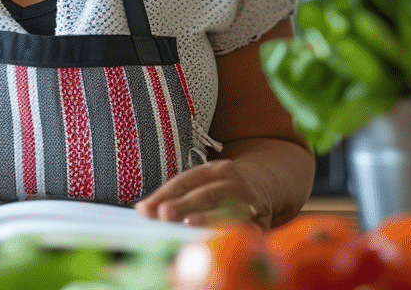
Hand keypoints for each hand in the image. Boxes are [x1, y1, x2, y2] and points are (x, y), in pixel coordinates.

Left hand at [133, 158, 271, 229]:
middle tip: (164, 214)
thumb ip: (174, 196)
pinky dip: (230, 234)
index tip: (145, 210)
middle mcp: (234, 182)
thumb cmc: (224, 190)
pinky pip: (245, 229)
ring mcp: (250, 201)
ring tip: (189, 223)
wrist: (268, 186)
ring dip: (208, 218)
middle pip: (206, 193)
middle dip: (184, 204)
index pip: (186, 181)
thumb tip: (142, 210)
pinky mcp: (261, 223)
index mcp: (216, 169)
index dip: (164, 195)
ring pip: (227, 209)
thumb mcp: (203, 184)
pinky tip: (216, 240)